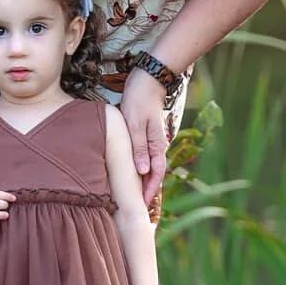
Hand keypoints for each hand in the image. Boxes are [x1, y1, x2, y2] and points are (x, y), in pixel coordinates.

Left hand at [120, 67, 170, 204]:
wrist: (148, 79)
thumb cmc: (140, 100)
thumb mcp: (136, 124)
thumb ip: (139, 148)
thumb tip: (142, 172)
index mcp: (156, 145)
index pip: (156, 174)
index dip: (149, 191)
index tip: (142, 205)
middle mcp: (156, 145)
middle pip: (153, 173)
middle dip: (146, 190)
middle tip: (135, 205)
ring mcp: (151, 140)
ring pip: (148, 165)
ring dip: (142, 180)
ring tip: (131, 194)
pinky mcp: (144, 134)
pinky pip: (143, 155)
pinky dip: (138, 167)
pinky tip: (129, 171)